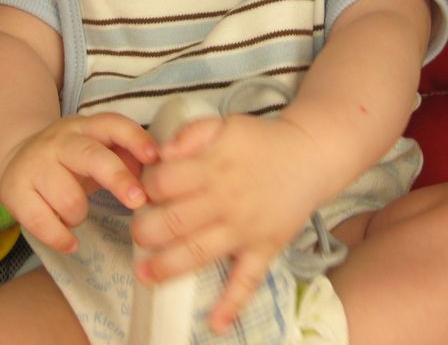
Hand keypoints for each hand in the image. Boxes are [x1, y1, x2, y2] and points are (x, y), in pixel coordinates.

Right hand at [0, 113, 157, 252]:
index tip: (154, 157)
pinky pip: (42, 222)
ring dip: (80, 215)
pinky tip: (70, 242)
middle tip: (138, 201)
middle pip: (91, 157)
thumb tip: (154, 173)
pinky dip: (60, 237)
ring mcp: (35, 164)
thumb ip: (124, 156)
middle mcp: (59, 141)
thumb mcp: (96, 150)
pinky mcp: (15, 190)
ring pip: (69, 198)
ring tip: (77, 213)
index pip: (112, 124)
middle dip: (118, 179)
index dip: (135, 138)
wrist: (14, 158)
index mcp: (85, 127)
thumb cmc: (69, 161)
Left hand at [131, 114, 323, 332]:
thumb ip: (191, 133)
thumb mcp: (224, 124)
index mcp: (212, 167)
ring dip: (168, 267)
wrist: (310, 155)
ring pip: (199, 252)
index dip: (146, 186)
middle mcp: (225, 200)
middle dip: (146, 231)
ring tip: (145, 276)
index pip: (164, 181)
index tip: (143, 191)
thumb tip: (163, 152)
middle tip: (137, 234)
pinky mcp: (265, 248)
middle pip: (174, 221)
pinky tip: (215, 324)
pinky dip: (232, 304)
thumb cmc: (261, 141)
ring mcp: (245, 228)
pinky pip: (248, 280)